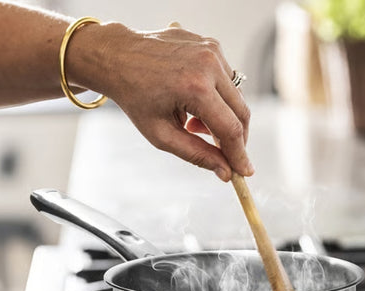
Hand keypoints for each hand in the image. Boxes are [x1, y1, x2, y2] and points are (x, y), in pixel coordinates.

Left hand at [67, 22, 252, 181]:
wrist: (119, 58)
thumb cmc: (135, 98)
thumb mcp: (162, 135)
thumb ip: (197, 155)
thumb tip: (225, 172)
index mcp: (196, 87)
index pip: (230, 129)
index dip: (239, 155)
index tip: (245, 172)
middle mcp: (209, 64)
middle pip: (241, 112)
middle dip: (235, 139)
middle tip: (222, 154)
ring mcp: (212, 50)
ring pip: (236, 97)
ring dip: (222, 117)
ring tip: (192, 123)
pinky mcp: (211, 44)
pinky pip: (226, 80)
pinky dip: (216, 98)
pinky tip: (192, 102)